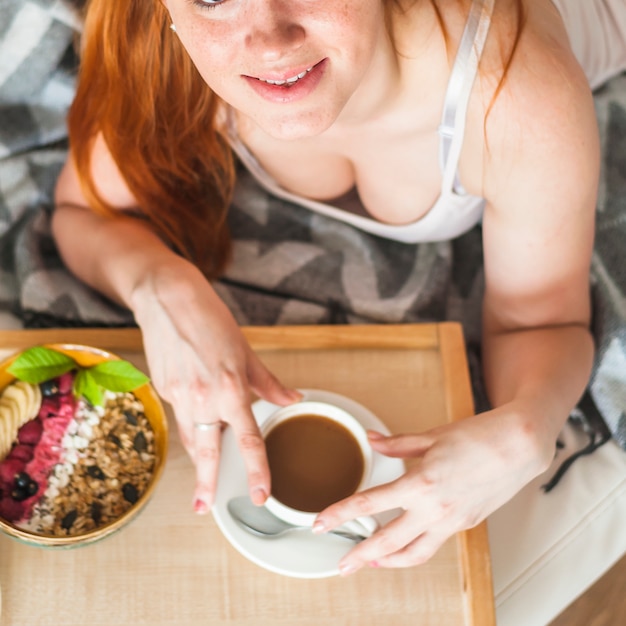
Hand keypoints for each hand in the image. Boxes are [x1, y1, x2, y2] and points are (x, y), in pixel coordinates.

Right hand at [131, 260, 300, 512]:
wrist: (168, 299)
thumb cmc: (211, 320)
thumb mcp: (246, 351)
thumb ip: (268, 383)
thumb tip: (293, 399)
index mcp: (230, 388)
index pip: (248, 439)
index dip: (257, 470)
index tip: (261, 495)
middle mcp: (203, 397)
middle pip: (206, 450)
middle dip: (206, 483)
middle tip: (204, 508)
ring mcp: (179, 395)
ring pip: (190, 434)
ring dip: (198, 457)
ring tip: (202, 479)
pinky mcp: (163, 388)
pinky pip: (181, 413)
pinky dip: (190, 420)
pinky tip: (196, 414)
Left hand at [313, 407, 550, 573]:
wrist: (519, 446)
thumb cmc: (477, 436)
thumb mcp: (431, 436)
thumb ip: (396, 444)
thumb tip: (371, 440)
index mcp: (421, 483)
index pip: (370, 504)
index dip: (341, 514)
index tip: (321, 523)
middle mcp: (435, 509)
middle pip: (389, 543)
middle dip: (361, 556)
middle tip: (340, 566)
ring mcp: (452, 521)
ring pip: (415, 554)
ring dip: (389, 562)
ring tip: (371, 562)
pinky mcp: (466, 525)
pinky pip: (435, 544)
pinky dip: (415, 550)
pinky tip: (404, 545)